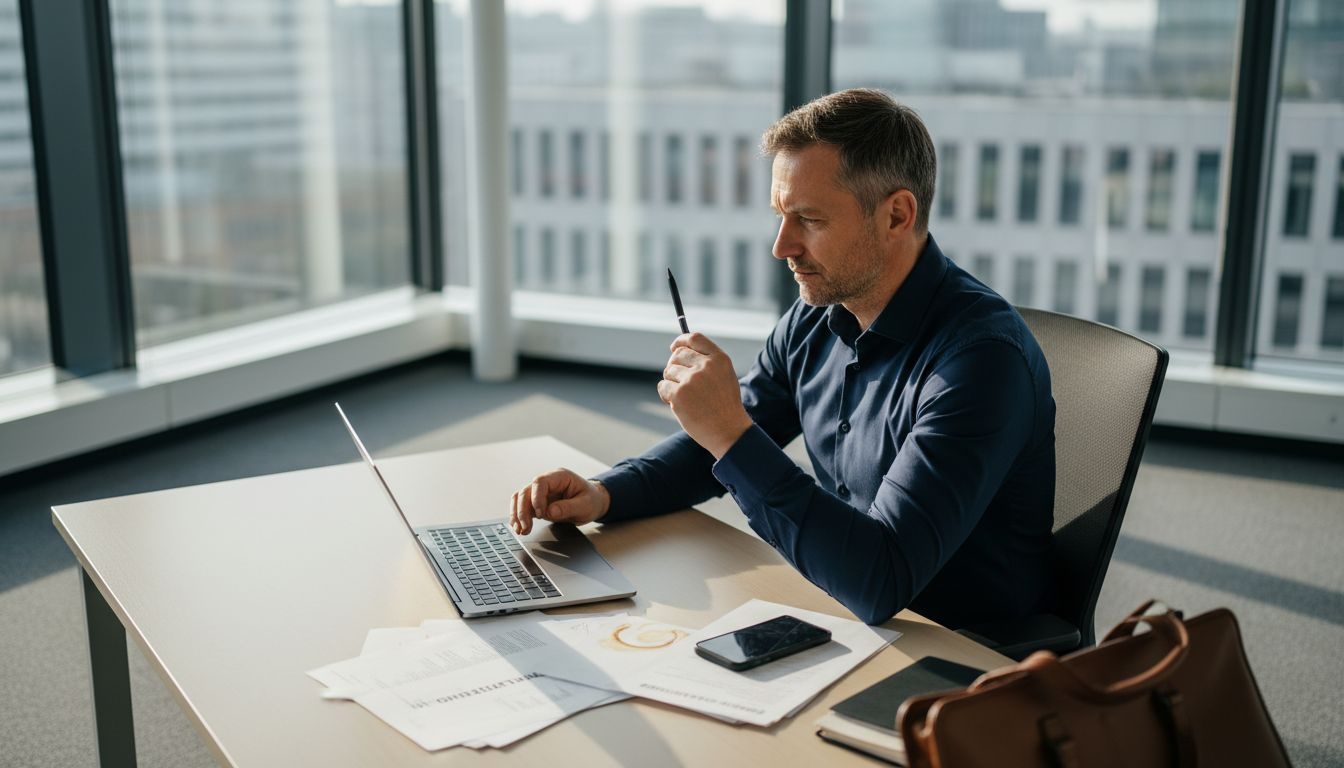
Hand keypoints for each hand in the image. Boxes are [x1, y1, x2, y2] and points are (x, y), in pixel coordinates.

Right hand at [510, 468, 609, 534]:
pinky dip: (519, 517)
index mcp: (559, 477)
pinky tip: (519, 528)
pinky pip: (523, 507)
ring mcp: (540, 492)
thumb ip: (568, 507)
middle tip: (525, 527)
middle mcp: (547, 482)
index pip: (540, 482)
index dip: (536, 498)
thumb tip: (549, 512)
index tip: (540, 514)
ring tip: (520, 530)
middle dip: (523, 510)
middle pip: (526, 491)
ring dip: (517, 514)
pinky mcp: (537, 502)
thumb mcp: (585, 505)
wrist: (593, 502)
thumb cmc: (591, 500)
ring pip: (520, 499)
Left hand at [657, 332, 752, 458]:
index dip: (681, 341)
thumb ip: (707, 362)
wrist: (728, 431)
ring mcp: (691, 380)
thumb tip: (678, 349)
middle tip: (679, 381)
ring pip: (668, 371)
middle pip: (677, 355)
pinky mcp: (679, 395)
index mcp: (719, 359)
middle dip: (674, 366)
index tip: (674, 347)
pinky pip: (662, 386)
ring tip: (686, 398)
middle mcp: (706, 366)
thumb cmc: (724, 406)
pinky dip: (666, 395)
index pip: (694, 338)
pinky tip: (679, 405)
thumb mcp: (725, 376)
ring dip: (671, 383)